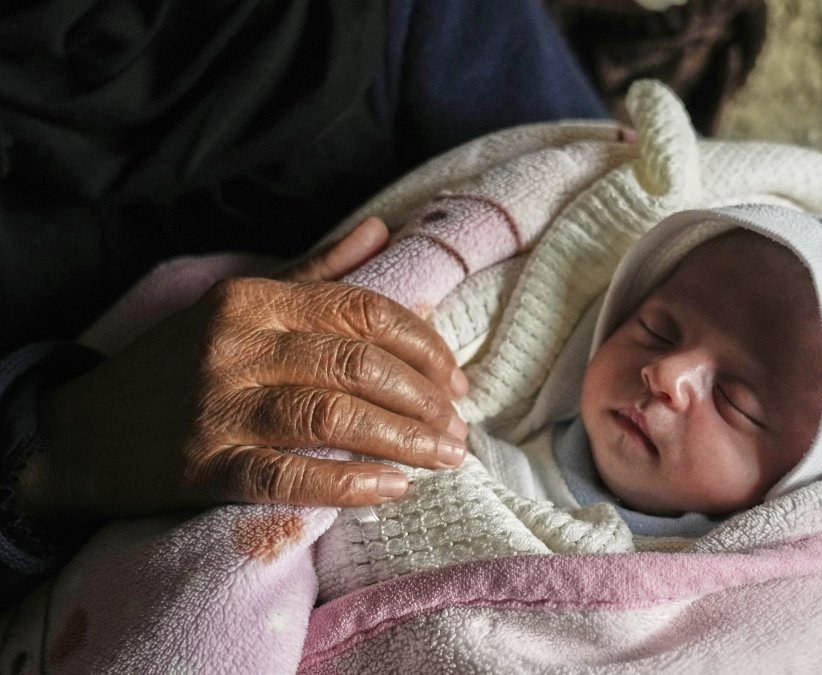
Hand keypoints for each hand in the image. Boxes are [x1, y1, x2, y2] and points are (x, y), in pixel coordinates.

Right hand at [17, 217, 469, 524]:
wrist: (82, 434)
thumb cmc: (180, 366)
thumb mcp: (241, 305)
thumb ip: (316, 272)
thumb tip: (380, 231)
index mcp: (254, 298)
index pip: (363, 310)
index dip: (424, 346)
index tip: (457, 380)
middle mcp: (237, 344)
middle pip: (358, 363)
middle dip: (425, 398)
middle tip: (459, 428)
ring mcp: (218, 405)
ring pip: (333, 416)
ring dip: (404, 440)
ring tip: (445, 458)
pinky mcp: (203, 466)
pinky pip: (290, 475)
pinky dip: (349, 482)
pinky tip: (392, 489)